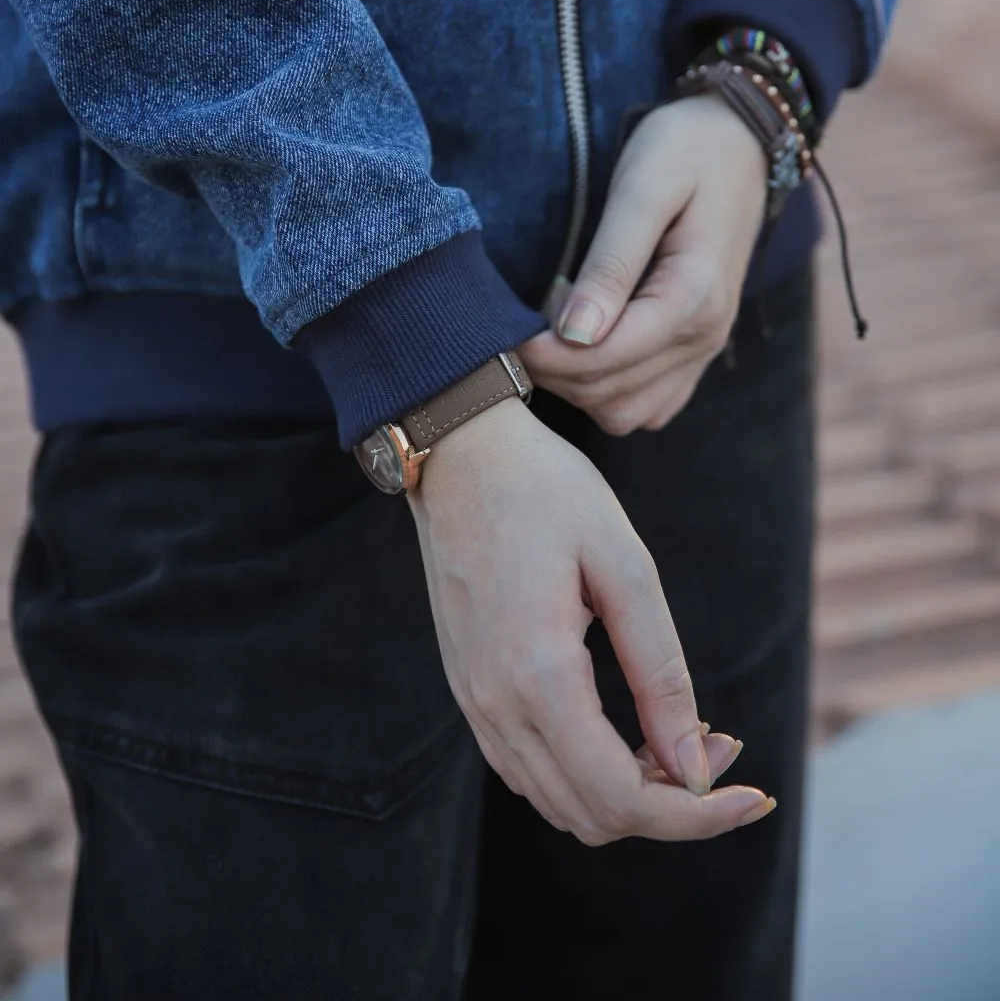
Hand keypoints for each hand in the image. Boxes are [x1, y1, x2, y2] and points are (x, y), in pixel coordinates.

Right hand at [409, 397, 774, 843]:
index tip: (755, 795)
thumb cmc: (546, 491)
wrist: (459, 454)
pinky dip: (588, 774)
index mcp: (538, 675)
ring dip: (630, 792)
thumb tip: (695, 764)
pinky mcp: (469, 690)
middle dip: (672, 803)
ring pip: (560, 804)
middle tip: (722, 741)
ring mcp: (474, 703)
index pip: (621, 799)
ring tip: (682, 734)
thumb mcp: (623, 564)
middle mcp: (496, 706)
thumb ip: (660, 670)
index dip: (696, 815)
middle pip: (594, 816)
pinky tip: (628, 727)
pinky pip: (531, 772)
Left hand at [521, 93, 767, 434]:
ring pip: (626, 412)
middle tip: (525, 322)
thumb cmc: (685, 151)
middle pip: (610, 395)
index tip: (508, 328)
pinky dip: (606, 389)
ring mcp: (704, 350)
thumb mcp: (644, 189)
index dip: (547, 355)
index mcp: (694, 297)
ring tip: (556, 329)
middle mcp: (706, 336)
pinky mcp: (695, 353)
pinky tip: (586, 342)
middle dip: (557, 370)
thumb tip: (576, 334)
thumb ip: (611, 262)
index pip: (606, 359)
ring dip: (578, 384)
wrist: (739, 141)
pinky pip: (646, 404)